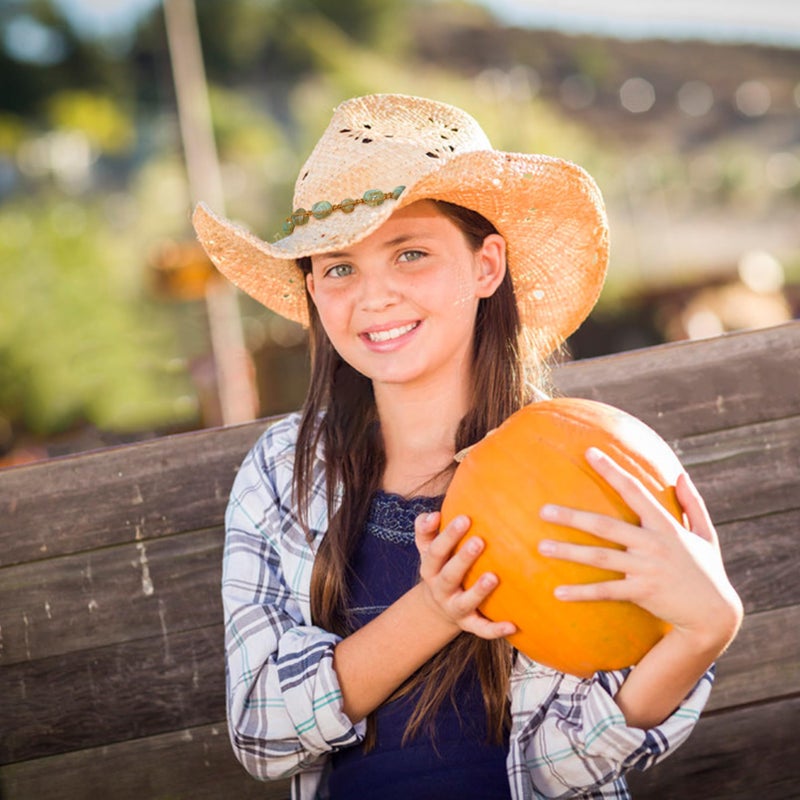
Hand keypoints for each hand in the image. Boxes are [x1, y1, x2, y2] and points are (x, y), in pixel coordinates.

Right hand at [415, 511, 515, 639]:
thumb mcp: (429, 548)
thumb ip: (426, 529)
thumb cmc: (441, 564)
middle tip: (479, 541)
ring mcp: (454, 608)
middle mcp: (439, 589)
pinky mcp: (468, 624)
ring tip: (493, 577)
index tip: (465, 518)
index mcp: (430, 567)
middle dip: (463, 558)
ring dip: (478, 591)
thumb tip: (433, 515)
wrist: (438, 605)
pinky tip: (513, 625)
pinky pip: (481, 629)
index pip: (435, 550)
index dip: (448, 535)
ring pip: (464, 602)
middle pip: (448, 575)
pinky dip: (496, 629)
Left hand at [537, 447, 742, 653]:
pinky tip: (558, 592)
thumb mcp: (706, 535)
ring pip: (600, 558)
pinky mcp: (642, 593)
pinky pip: (606, 592)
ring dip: (569, 552)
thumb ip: (693, 504)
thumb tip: (680, 474)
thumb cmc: (707, 571)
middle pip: (605, 526)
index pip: (634, 491)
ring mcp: (646, 570)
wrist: (714, 615)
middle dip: (573, 517)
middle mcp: (654, 545)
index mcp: (666, 526)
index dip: (612, 471)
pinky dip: (582, 592)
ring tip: (541, 547)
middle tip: (543, 511)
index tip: (589, 453)